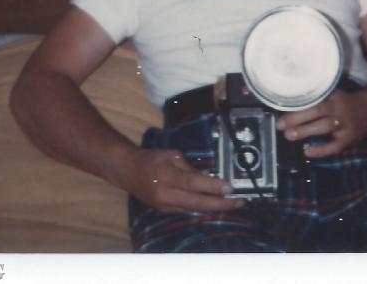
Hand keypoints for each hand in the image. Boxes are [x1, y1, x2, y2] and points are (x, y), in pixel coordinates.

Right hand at [117, 147, 244, 212]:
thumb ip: (190, 168)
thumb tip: (208, 177)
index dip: (213, 186)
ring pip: (194, 209)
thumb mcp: (172, 155)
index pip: (194, 183)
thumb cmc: (152, 159)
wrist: (128, 172)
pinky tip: (214, 205)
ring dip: (214, 208)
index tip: (230, 188)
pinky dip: (202, 208)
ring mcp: (165, 205)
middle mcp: (166, 193)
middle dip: (221, 204)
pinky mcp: (164, 210)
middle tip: (239, 202)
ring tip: (232, 205)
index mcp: (168, 175)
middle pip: (197, 202)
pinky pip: (187, 210)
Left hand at [275, 89, 366, 157]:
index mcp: (333, 96)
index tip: (282, 106)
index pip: (314, 98)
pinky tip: (307, 151)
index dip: (298, 104)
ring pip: (325, 126)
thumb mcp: (333, 95)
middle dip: (297, 118)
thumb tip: (291, 104)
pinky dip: (321, 150)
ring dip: (306, 131)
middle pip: (318, 111)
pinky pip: (335, 146)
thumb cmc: (344, 104)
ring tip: (289, 135)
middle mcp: (339, 108)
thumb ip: (318, 99)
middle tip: (280, 124)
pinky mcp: (349, 138)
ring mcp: (345, 124)